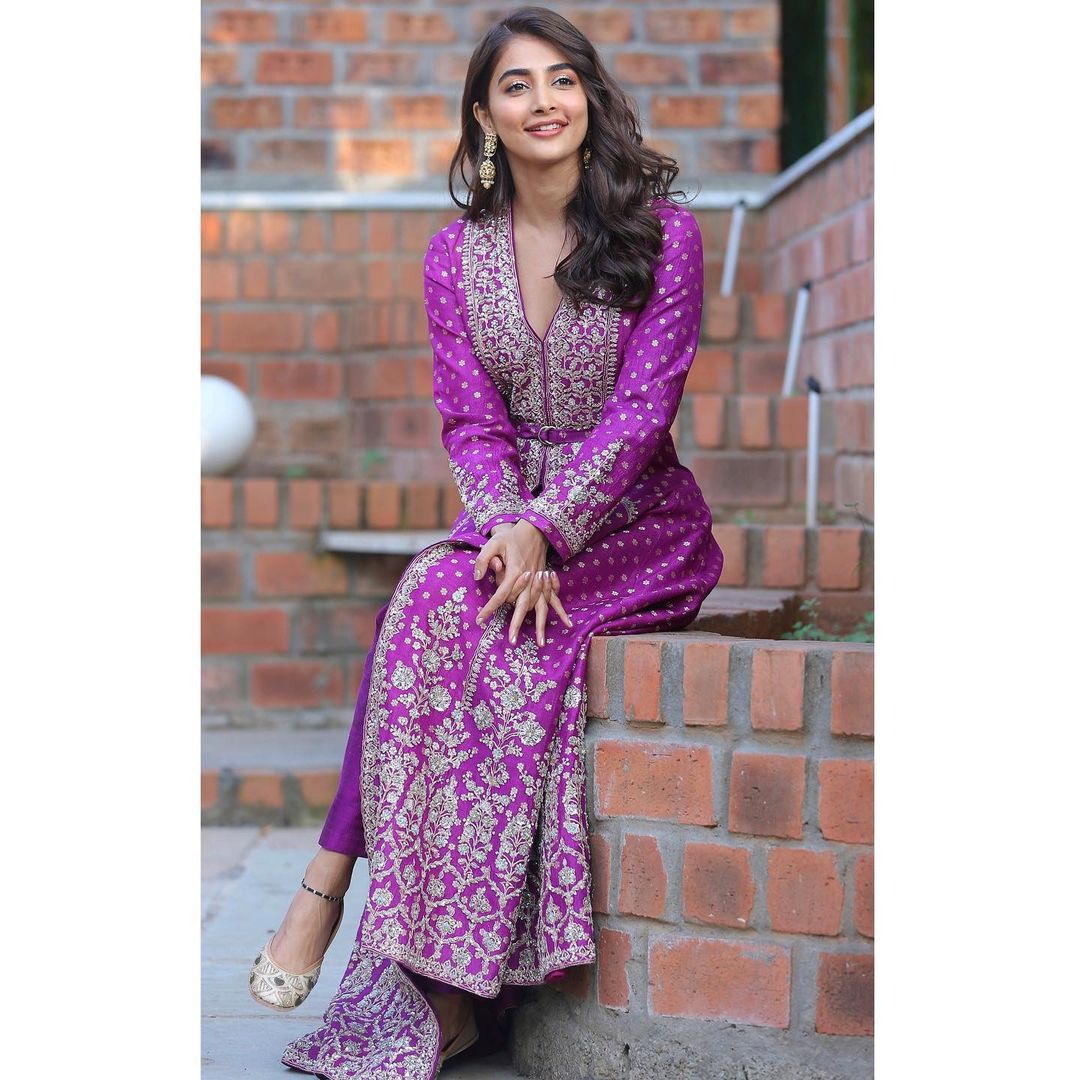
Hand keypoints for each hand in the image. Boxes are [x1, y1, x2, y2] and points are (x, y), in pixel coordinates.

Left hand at [474, 520, 572, 644]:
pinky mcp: (546, 582)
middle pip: (522, 606)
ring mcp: (540, 582)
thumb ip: (484, 559)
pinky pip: (554, 599)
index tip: (480, 619)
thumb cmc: (511, 537)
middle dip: (517, 624)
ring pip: (540, 607)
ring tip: (540, 643)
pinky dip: (560, 612)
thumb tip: (477, 577)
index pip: (501, 594)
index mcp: (516, 571)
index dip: (490, 607)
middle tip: (511, 641)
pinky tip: (567, 624)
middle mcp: (529, 579)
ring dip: (540, 625)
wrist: (533, 530)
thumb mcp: (493, 543)